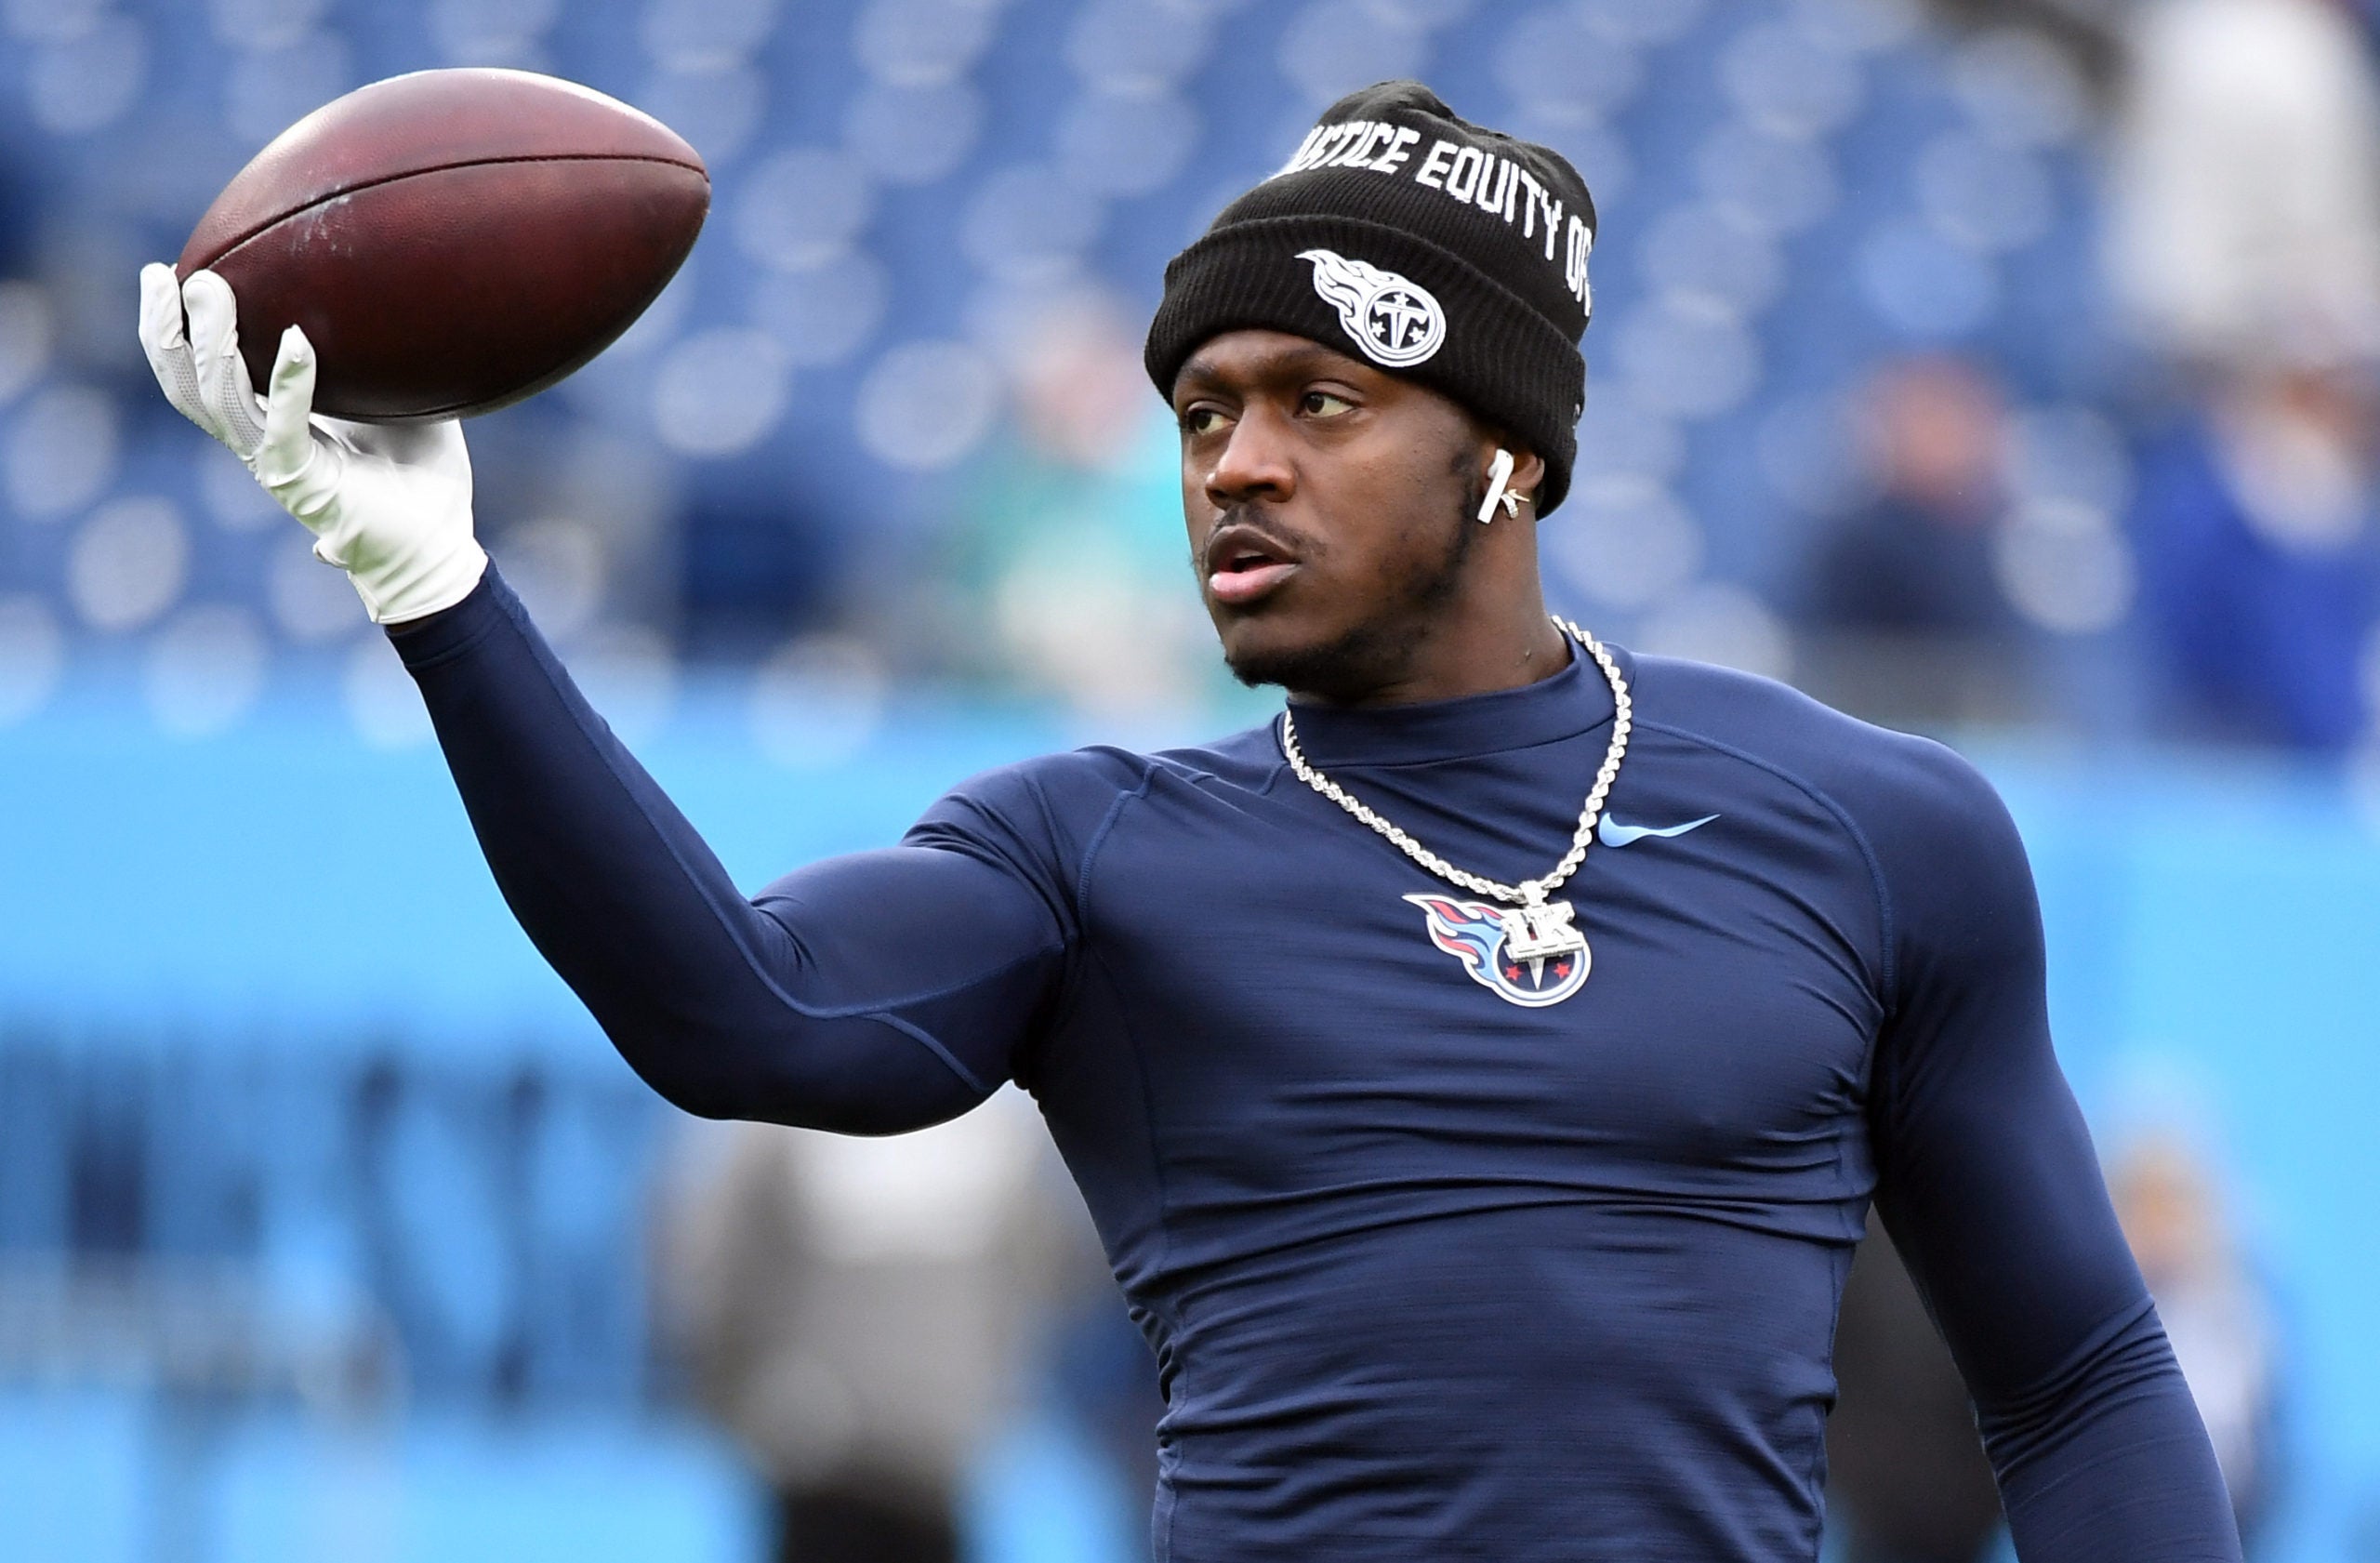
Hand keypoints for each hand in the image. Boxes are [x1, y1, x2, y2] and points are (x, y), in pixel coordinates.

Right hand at [137, 263, 486, 624]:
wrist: (439, 548)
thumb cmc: (423, 479)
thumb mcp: (400, 401)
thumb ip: (384, 357)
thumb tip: (400, 301)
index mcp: (274, 424)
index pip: (205, 374)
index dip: (178, 330)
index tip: (168, 275)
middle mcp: (263, 443)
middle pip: (188, 383)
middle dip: (165, 328)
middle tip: (163, 274)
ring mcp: (276, 464)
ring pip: (218, 398)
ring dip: (212, 341)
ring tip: (207, 288)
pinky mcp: (302, 484)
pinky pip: (283, 427)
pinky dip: (288, 382)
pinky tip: (295, 340)